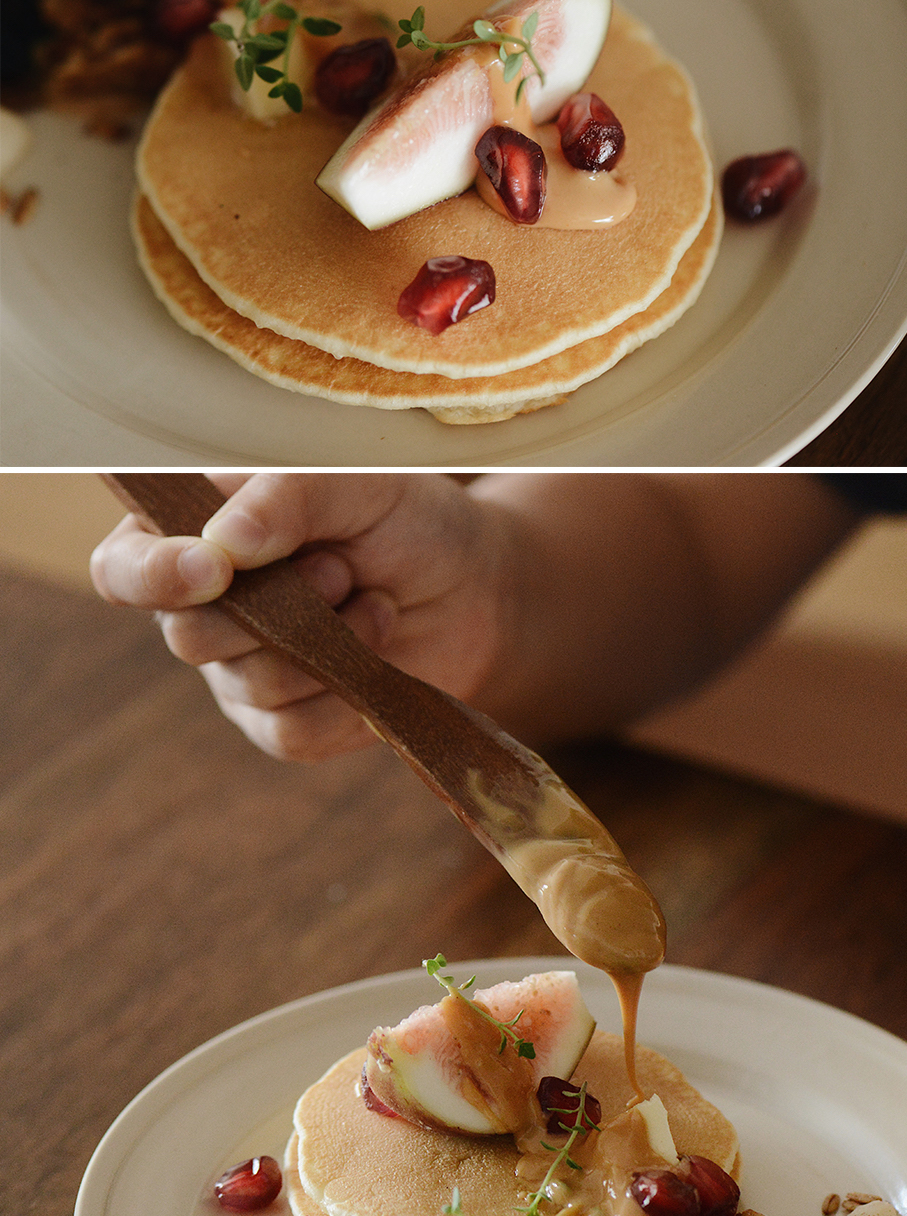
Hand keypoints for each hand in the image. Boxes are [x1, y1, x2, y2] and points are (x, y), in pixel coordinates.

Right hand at [90, 472, 509, 761]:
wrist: (475, 589)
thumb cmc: (406, 519)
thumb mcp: (359, 484)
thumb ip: (290, 495)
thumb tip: (225, 542)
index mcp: (195, 533)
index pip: (122, 568)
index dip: (152, 575)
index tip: (214, 568)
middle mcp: (204, 607)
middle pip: (187, 635)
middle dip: (278, 607)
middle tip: (342, 566)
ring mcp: (238, 672)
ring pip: (249, 684)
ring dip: (327, 643)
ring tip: (373, 598)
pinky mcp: (282, 724)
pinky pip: (291, 731)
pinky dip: (347, 693)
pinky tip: (378, 649)